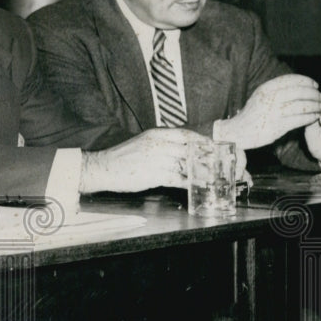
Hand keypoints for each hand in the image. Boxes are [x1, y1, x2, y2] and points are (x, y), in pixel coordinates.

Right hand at [80, 128, 214, 193]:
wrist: (103, 167)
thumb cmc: (122, 157)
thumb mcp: (143, 143)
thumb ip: (161, 145)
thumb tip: (180, 151)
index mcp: (156, 135)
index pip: (186, 135)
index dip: (201, 141)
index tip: (211, 147)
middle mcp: (159, 145)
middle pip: (190, 150)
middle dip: (205, 158)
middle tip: (216, 164)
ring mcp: (157, 160)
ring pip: (186, 165)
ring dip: (199, 172)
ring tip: (210, 177)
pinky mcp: (154, 175)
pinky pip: (177, 179)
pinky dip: (188, 183)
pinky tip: (194, 186)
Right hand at [215, 74, 320, 148]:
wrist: (238, 132)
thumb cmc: (252, 114)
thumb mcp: (260, 96)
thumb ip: (275, 89)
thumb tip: (299, 84)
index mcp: (266, 89)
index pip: (291, 80)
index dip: (306, 81)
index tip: (314, 85)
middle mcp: (270, 99)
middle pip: (300, 92)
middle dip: (314, 94)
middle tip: (320, 97)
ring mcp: (274, 113)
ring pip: (303, 106)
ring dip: (315, 106)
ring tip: (320, 107)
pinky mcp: (278, 126)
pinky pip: (300, 119)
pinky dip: (310, 117)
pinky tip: (314, 117)